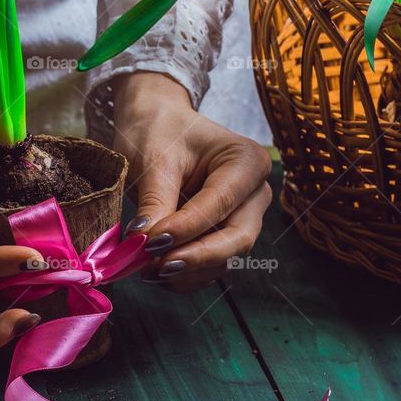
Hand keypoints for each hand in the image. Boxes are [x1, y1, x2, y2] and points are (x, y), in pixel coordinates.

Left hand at [112, 71, 272, 291]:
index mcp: (247, 161)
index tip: (150, 242)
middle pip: (236, 238)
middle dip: (196, 258)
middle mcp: (255, 192)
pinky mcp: (226, 235)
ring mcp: (245, 216)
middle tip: (156, 267)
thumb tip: (146, 244)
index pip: (220, 204)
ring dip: (187, 272)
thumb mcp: (154, 161)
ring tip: (146, 271)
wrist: (156, 125)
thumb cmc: (158, 132)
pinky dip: (185, 274)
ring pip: (225, 258)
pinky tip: (155, 273)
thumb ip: (156, 202)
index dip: (186, 229)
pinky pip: (212, 264)